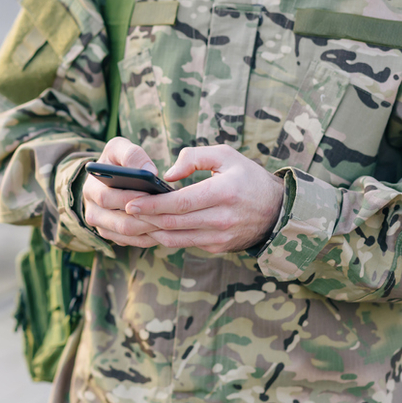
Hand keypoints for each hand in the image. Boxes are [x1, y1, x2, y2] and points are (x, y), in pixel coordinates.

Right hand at [82, 137, 160, 247]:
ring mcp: (102, 227)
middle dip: (146, 218)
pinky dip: (150, 238)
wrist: (107, 177)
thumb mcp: (119, 148)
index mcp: (91, 189)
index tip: (151, 193)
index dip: (130, 198)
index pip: (107, 198)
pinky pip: (133, 242)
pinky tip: (167, 229)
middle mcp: (92, 211)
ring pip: (128, 235)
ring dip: (151, 230)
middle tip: (170, 213)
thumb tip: (149, 171)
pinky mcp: (113, 236)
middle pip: (120, 222)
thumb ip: (132, 154)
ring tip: (173, 222)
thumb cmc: (116, 160)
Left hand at [125, 145, 283, 252]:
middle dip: (144, 218)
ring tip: (131, 221)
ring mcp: (220, 237)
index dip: (152, 205)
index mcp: (224, 192)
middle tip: (123, 212)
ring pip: (174, 238)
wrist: (278, 211)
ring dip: (149, 231)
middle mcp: (222, 219)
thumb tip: (167, 175)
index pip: (179, 203)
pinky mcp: (217, 247)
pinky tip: (150, 228)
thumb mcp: (226, 155)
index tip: (130, 202)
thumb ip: (194, 157)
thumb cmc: (248, 178)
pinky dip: (164, 237)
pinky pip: (184, 243)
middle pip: (172, 223)